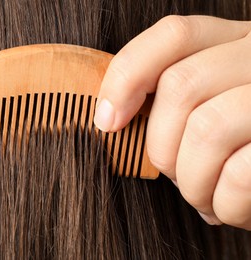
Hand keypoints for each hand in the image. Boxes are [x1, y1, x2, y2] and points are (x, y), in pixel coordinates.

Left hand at [94, 15, 250, 229]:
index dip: (127, 75)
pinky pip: (239, 174)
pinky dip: (222, 203)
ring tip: (200, 196)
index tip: (107, 120)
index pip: (173, 36)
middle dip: (161, 146)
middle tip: (173, 176)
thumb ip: (175, 99)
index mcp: (233, 44)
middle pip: (180, 86)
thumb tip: (109, 117)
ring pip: (206, 129)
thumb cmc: (239, 146)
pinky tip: (226, 207)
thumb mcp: (209, 108)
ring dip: (191, 180)